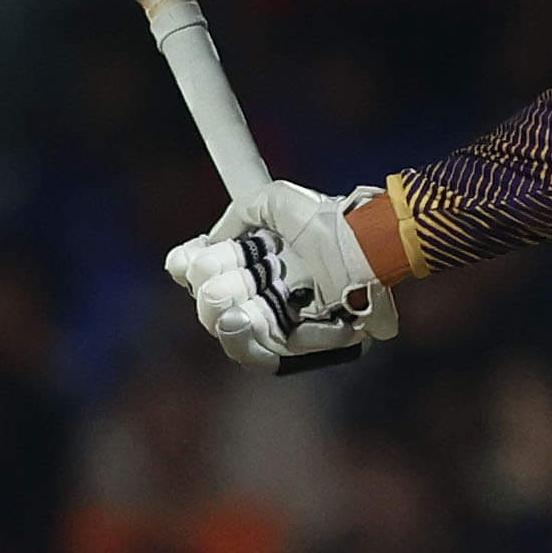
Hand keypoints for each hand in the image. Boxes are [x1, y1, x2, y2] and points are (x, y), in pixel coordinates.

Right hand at [163, 182, 398, 370]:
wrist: (365, 242)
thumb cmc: (326, 220)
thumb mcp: (274, 201)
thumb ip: (238, 215)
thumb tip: (209, 243)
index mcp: (260, 260)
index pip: (208, 275)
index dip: (192, 270)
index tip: (186, 259)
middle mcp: (270, 290)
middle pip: (218, 311)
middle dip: (211, 298)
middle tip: (218, 289)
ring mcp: (289, 317)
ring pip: (241, 337)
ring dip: (229, 325)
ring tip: (235, 311)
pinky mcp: (311, 340)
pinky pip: (275, 351)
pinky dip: (259, 338)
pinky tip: (253, 318)